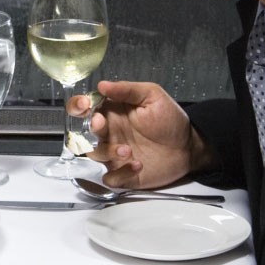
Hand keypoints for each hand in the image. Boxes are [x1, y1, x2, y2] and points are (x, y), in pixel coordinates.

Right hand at [67, 80, 203, 188]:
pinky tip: (138, 165)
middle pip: (81, 133)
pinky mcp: (123, 174)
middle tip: (101, 124)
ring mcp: (113, 155)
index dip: (77, 106)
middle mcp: (108, 133)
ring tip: (129, 150)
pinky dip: (120, 173)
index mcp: (110, 112)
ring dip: (107, 152)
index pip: (83, 108)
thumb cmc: (169, 119)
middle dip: (88, 129)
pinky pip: (110, 178)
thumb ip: (128, 90)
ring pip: (94, 155)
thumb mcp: (152, 96)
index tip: (84, 105)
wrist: (188, 146)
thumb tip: (102, 85)